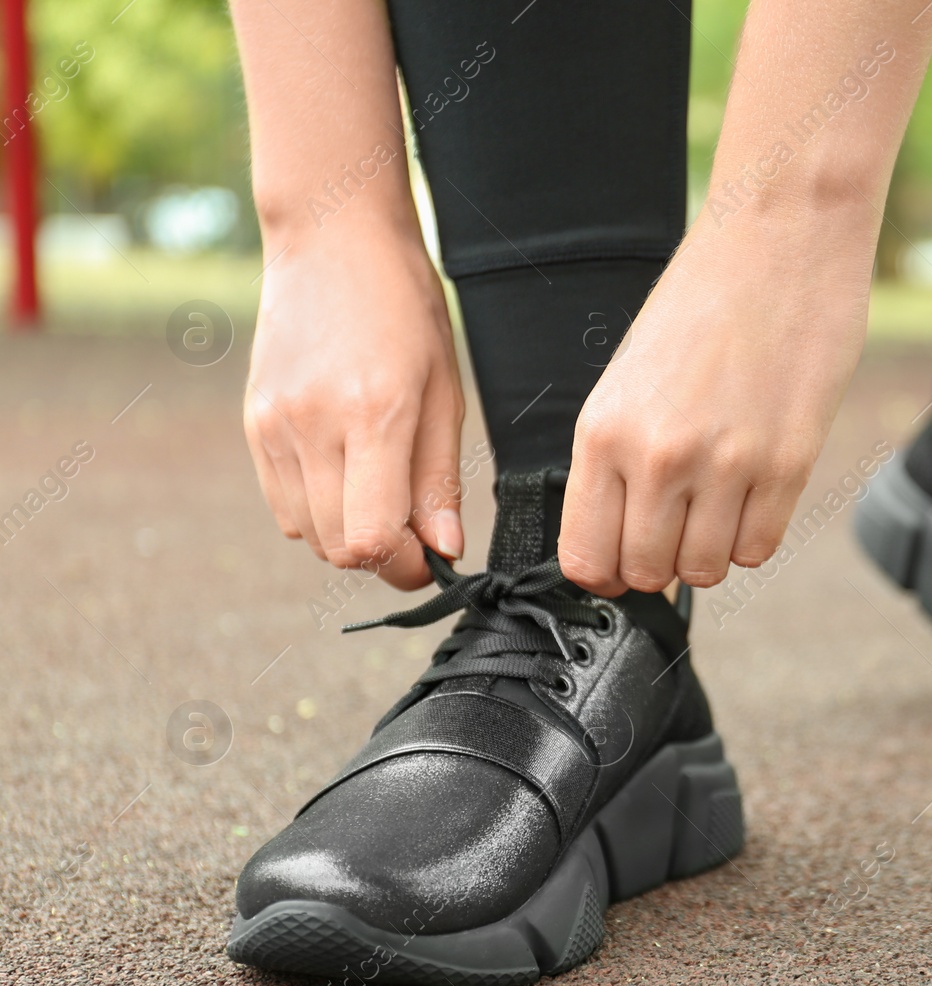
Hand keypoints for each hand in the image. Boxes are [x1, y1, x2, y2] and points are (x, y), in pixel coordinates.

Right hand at [243, 226, 464, 589]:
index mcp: (374, 416)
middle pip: (338, 548)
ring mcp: (274, 426)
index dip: (405, 566)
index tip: (432, 554)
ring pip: (307, 533)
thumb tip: (445, 549)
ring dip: (348, 533)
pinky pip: (282, 504)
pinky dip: (317, 508)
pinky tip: (345, 469)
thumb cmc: (405, 308)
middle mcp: (313, 426)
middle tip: (414, 526)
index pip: (371, 540)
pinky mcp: (254, 423)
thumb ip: (440, 478)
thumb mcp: (445, 391)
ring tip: (381, 488)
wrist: (332, 240)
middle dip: (382, 555)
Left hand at [559, 206, 876, 594]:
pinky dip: (753, 536)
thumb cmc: (701, 302)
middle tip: (674, 528)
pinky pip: (759, 549)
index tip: (618, 563)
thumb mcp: (628, 378)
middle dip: (657, 563)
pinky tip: (753, 495)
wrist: (778, 241)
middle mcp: (659, 456)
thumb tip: (621, 540)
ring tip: (717, 506)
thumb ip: (617, 461)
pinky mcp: (788, 464)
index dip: (602, 572)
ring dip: (708, 552)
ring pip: (704, 571)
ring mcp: (727, 463)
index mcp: (603, 431)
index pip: (586, 557)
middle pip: (645, 572)